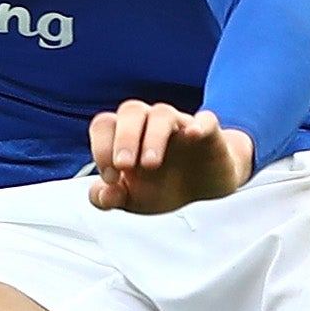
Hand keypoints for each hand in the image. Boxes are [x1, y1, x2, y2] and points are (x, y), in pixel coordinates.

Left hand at [88, 101, 255, 214]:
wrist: (203, 190)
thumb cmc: (162, 186)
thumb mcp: (131, 199)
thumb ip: (109, 198)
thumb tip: (102, 196)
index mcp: (125, 136)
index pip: (104, 125)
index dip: (101, 148)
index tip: (111, 178)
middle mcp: (149, 124)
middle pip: (131, 111)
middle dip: (124, 137)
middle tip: (124, 165)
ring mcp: (179, 125)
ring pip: (162, 113)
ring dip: (154, 136)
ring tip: (151, 163)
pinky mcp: (208, 133)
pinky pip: (205, 120)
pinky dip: (200, 124)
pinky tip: (193, 135)